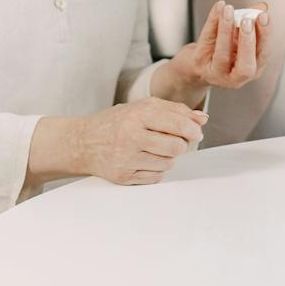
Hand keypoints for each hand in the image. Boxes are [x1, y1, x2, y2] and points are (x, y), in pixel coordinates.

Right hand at [72, 98, 207, 185]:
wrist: (82, 142)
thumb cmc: (117, 122)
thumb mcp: (143, 108)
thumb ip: (175, 111)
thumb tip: (202, 119)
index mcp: (138, 114)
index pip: (178, 125)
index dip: (193, 130)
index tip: (196, 132)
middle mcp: (131, 136)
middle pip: (176, 147)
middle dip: (181, 145)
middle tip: (174, 141)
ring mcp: (126, 158)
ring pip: (168, 164)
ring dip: (168, 158)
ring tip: (154, 149)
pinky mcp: (123, 176)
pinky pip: (156, 177)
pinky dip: (156, 170)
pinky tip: (144, 160)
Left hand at [161, 2, 266, 98]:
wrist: (195, 66)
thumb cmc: (222, 51)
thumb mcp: (240, 39)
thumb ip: (253, 23)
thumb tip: (262, 7)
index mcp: (252, 69)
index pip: (262, 55)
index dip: (265, 35)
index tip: (263, 16)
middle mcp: (236, 77)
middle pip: (246, 67)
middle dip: (248, 42)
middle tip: (247, 21)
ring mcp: (216, 73)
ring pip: (222, 55)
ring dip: (226, 30)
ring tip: (228, 11)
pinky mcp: (198, 64)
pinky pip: (206, 42)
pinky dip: (212, 22)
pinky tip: (218, 7)